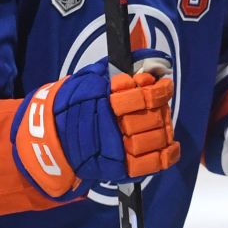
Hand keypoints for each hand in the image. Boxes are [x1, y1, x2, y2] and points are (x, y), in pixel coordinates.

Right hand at [13, 50, 179, 197]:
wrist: (55, 137)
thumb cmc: (76, 103)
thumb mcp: (91, 78)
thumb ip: (115, 69)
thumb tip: (151, 58)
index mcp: (106, 103)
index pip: (142, 97)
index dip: (157, 90)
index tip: (164, 84)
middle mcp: (113, 128)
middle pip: (151, 118)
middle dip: (159, 109)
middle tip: (158, 103)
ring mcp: (118, 150)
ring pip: (155, 139)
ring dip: (164, 128)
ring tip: (161, 120)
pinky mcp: (122, 168)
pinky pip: (151, 164)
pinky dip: (167, 155)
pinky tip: (172, 145)